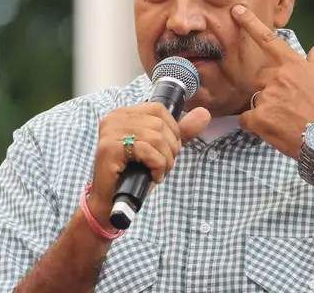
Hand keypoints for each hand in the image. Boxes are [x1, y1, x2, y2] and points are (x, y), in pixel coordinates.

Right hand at [87, 104, 210, 228]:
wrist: (110, 203)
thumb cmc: (134, 175)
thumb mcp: (161, 150)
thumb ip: (182, 132)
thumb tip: (204, 113)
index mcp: (124, 113)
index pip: (159, 109)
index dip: (172, 130)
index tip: (167, 150)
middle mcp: (114, 118)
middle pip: (159, 124)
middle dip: (170, 148)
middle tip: (163, 165)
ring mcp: (110, 132)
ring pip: (156, 138)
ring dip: (165, 159)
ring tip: (159, 172)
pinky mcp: (109, 148)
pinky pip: (147, 150)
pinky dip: (157, 165)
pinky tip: (153, 176)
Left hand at [231, 4, 313, 158]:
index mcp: (293, 65)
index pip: (268, 40)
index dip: (250, 24)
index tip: (236, 10)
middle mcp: (278, 77)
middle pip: (259, 77)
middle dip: (268, 88)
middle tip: (285, 104)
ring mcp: (267, 96)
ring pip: (255, 99)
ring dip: (265, 109)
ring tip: (285, 120)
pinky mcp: (259, 117)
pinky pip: (246, 119)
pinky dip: (255, 125)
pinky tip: (273, 130)